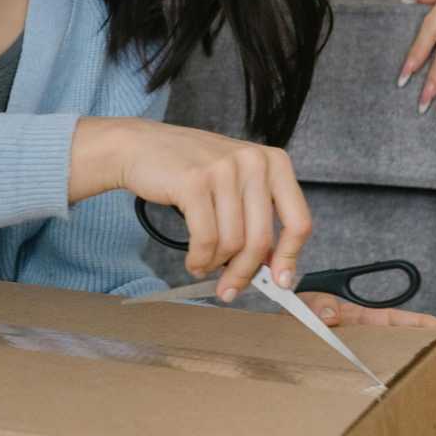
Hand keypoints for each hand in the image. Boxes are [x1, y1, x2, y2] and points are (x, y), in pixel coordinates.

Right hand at [119, 122, 311, 301]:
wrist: (137, 146)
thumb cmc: (187, 167)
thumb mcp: (234, 179)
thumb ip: (256, 214)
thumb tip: (272, 266)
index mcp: (273, 161)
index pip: (298, 221)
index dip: (289, 258)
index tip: (280, 281)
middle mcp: (253, 162)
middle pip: (262, 239)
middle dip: (245, 273)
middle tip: (230, 290)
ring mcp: (224, 170)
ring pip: (233, 243)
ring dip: (216, 265)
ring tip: (203, 266)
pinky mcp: (195, 182)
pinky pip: (206, 238)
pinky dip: (199, 259)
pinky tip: (193, 261)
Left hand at [297, 291, 435, 417]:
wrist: (276, 349)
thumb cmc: (293, 323)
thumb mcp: (303, 305)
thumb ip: (316, 305)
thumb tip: (332, 314)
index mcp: (363, 323)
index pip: (402, 323)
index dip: (432, 328)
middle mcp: (372, 346)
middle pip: (415, 353)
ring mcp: (370, 369)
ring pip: (410, 379)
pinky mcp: (361, 390)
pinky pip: (390, 398)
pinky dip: (410, 407)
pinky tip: (428, 418)